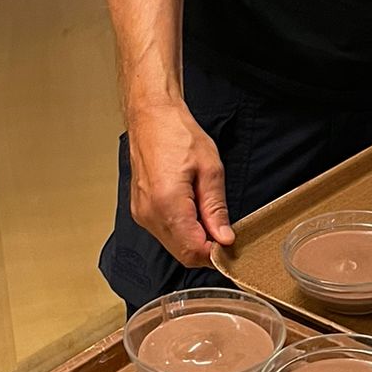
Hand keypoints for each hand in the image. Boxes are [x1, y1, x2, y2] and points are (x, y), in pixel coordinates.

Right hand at [127, 99, 234, 267]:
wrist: (152, 117)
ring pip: (173, 246)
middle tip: (225, 233)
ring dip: (195, 240)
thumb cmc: (178, 134)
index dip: (215, 255)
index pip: (193, 250)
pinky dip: (182, 231)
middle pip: (182, 253)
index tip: (231, 246)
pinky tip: (194, 213)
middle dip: (206, 250)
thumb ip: (216, 208)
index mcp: (167, 203)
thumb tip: (224, 237)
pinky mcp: (140, 210)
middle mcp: (149, 213)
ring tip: (209, 217)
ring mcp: (142, 213)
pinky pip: (164, 233)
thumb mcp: (210, 169)